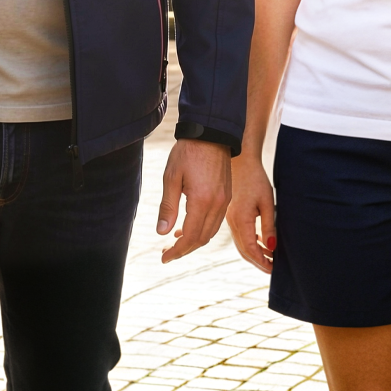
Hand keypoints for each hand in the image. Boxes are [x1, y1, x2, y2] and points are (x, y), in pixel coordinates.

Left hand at [159, 137, 230, 262]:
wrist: (212, 133)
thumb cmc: (188, 152)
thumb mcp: (171, 178)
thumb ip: (168, 207)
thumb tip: (162, 232)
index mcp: (202, 201)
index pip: (189, 236)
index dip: (177, 251)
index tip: (164, 258)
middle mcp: (217, 204)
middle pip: (202, 238)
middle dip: (185, 250)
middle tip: (168, 253)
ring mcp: (225, 200)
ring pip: (211, 232)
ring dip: (195, 242)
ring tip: (177, 244)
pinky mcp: (228, 196)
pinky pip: (217, 221)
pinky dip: (204, 230)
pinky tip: (191, 228)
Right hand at [226, 160, 277, 276]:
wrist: (240, 162)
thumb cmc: (255, 179)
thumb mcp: (267, 202)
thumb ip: (268, 226)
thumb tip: (271, 247)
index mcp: (241, 220)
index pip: (251, 249)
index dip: (262, 261)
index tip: (273, 269)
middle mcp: (233, 222)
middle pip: (244, 251)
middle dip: (258, 262)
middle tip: (272, 269)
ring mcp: (230, 220)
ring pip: (241, 245)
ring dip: (254, 254)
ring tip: (269, 259)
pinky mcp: (231, 216)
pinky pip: (239, 236)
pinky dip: (249, 244)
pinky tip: (260, 244)